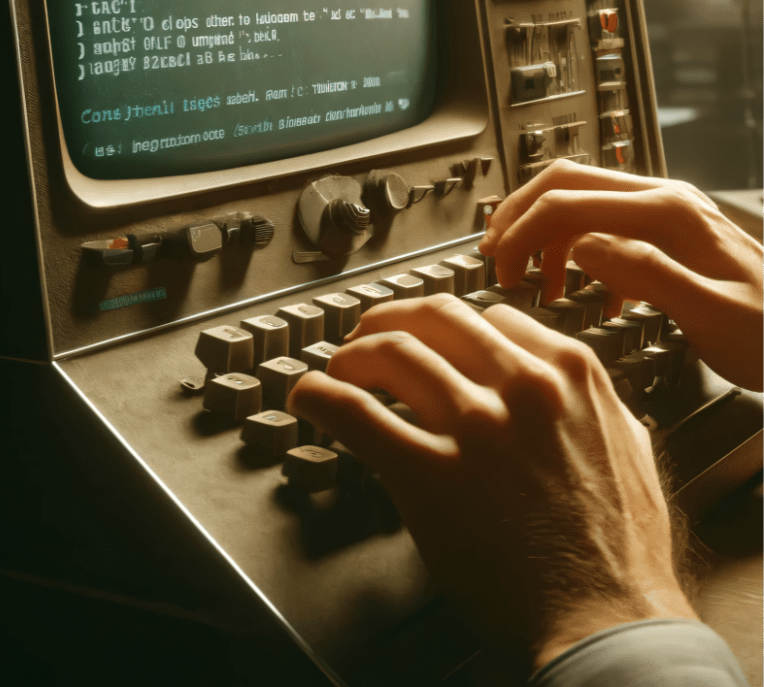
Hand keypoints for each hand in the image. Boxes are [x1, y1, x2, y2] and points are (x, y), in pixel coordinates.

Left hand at [287, 296, 696, 670]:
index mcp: (568, 371)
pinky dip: (322, 395)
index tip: (432, 340)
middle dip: (393, 318)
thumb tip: (572, 392)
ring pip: (393, 352)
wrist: (608, 619)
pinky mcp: (430, 474)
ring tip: (338, 368)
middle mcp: (521, 384)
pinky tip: (309, 397)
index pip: (491, 316)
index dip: (451, 328)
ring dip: (353, 354)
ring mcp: (476, 425)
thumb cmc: (621, 549)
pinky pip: (358, 414)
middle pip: (436, 316)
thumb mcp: (627, 448)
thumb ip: (594, 404)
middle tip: (370, 335)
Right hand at [478, 160, 762, 390]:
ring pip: (582, 198)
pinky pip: (604, 222)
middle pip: (567, 183)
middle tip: (495, 256)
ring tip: (529, 277)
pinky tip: (581, 288)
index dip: (523, 232)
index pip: (569, 203)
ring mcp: (667, 212)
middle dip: (521, 216)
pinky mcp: (668, 232)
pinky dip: (576, 248)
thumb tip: (584, 249)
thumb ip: (647, 275)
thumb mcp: (714, 314)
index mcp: (669, 215)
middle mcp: (665, 200)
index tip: (501, 269)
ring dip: (544, 231)